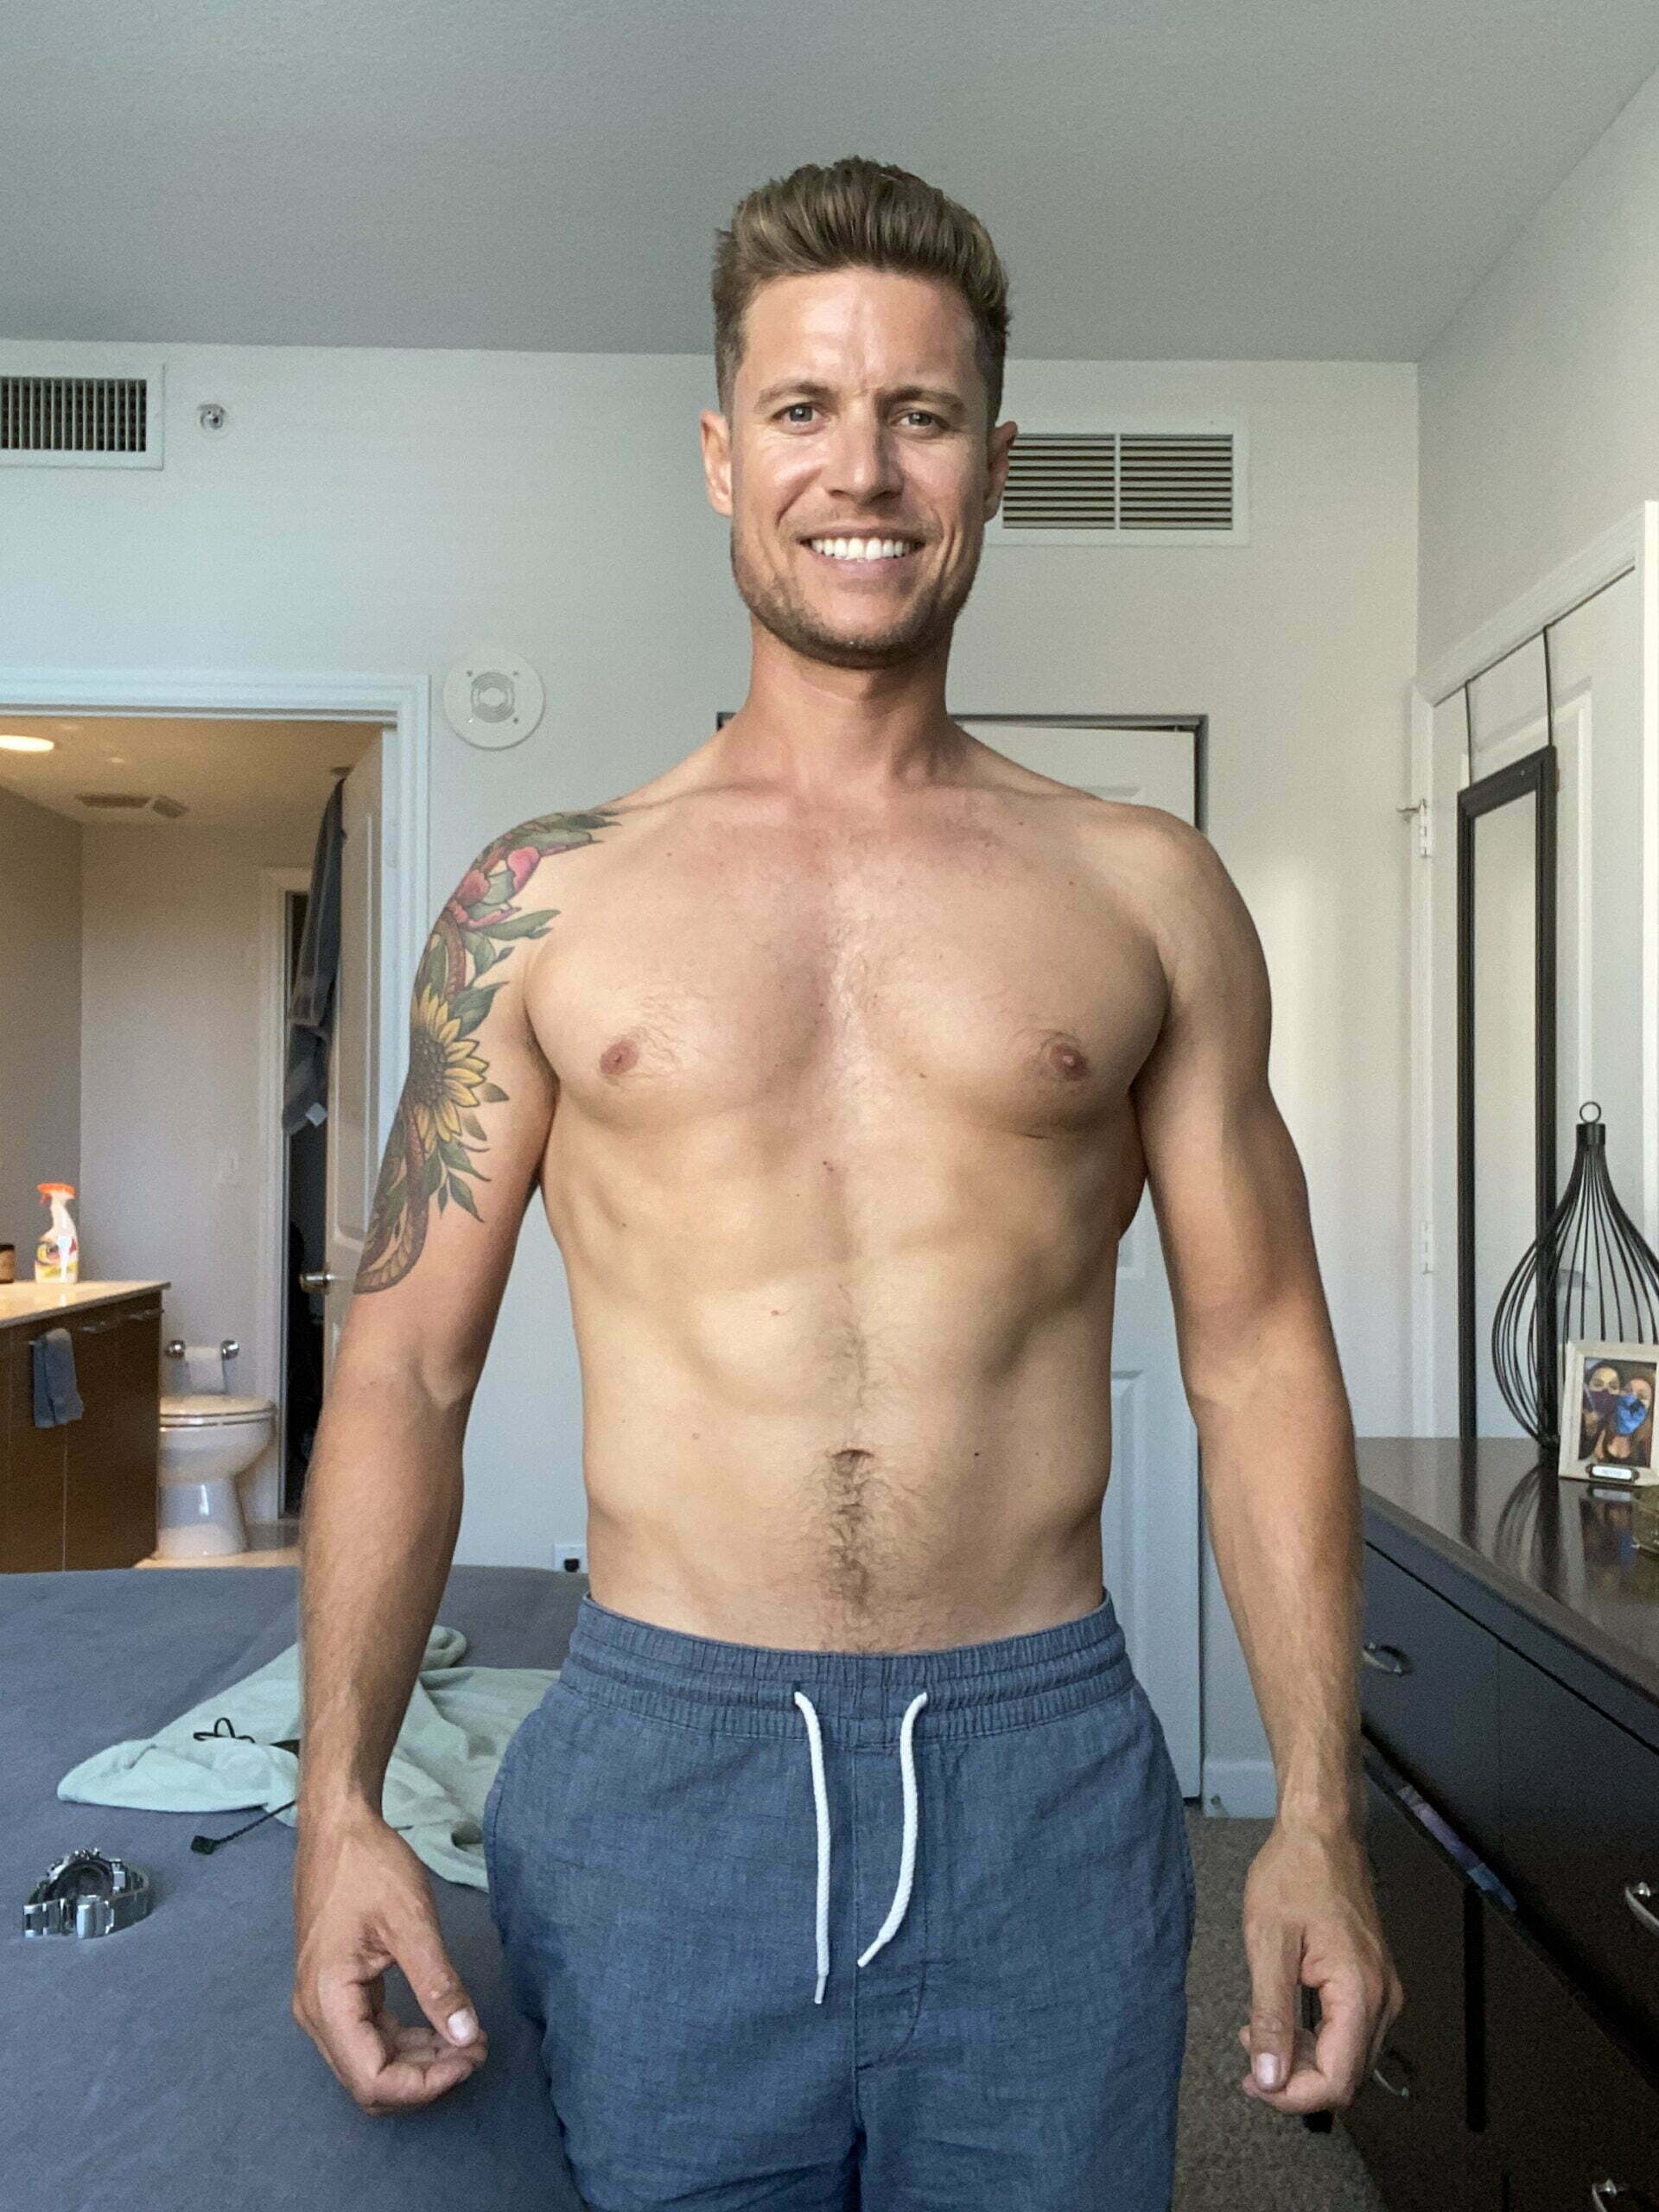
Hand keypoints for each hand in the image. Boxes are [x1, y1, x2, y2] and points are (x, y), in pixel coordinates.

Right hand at [292, 1808, 489, 2113]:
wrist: (337, 1828)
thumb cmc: (368, 1866)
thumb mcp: (410, 1920)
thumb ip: (438, 1982)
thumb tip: (466, 2037)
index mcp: (327, 2000)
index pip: (372, 2079)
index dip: (424, 2084)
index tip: (470, 2057)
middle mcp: (316, 2014)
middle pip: (370, 2080)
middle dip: (426, 2077)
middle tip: (477, 2049)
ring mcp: (324, 2004)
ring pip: (371, 2062)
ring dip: (420, 2061)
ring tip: (469, 2040)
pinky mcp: (338, 1991)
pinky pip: (371, 2035)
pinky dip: (407, 2040)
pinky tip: (443, 2026)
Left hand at [1234, 1818, 1402, 2113]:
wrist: (1321, 1832)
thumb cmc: (1294, 1874)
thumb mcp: (1269, 1944)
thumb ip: (1271, 2016)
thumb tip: (1269, 2077)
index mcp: (1360, 1992)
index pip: (1337, 2081)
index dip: (1294, 2097)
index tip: (1254, 2084)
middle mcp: (1382, 1999)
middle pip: (1345, 2077)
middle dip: (1295, 2081)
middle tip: (1249, 2062)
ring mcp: (1381, 1991)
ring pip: (1347, 2058)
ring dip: (1302, 2061)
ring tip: (1257, 2036)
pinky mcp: (1371, 1982)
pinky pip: (1348, 2032)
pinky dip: (1314, 2039)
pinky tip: (1281, 2022)